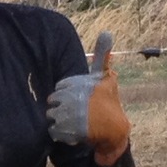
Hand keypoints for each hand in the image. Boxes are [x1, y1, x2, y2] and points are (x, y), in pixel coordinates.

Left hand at [45, 34, 129, 162]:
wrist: (115, 131)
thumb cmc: (109, 102)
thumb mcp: (106, 77)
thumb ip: (102, 56)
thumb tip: (106, 32)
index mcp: (80, 84)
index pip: (60, 87)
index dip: (68, 94)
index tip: (79, 100)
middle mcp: (74, 98)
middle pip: (53, 101)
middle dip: (62, 107)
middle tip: (75, 113)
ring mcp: (70, 116)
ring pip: (51, 115)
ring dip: (60, 120)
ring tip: (73, 123)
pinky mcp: (68, 132)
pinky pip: (52, 131)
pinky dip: (59, 134)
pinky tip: (71, 132)